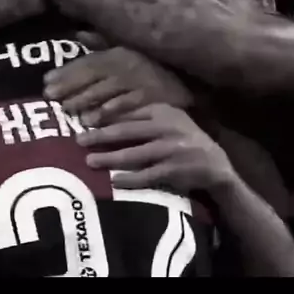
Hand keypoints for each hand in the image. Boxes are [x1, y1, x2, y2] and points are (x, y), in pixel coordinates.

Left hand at [44, 46, 193, 124]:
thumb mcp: (130, 52)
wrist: (190, 83)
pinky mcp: (153, 99)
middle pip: (94, 76)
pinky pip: (129, 104)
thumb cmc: (155, 69)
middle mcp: (129, 65)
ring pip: (108, 91)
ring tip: (71, 113)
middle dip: (71, 88)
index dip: (66, 72)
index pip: (88, 62)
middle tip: (51, 99)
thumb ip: (104, 45)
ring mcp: (141, 82)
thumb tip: (79, 34)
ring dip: (87, 101)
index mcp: (121, 53)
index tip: (46, 83)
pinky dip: (113, 111)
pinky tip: (98, 118)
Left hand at [76, 103, 236, 194]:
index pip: (128, 112)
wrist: (214, 164)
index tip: (83, 121)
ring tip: (89, 162)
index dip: (104, 117)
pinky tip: (114, 182)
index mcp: (163, 111)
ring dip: (108, 158)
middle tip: (79, 140)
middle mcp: (166, 127)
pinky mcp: (173, 170)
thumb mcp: (168, 120)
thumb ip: (143, 116)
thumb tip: (104, 115)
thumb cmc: (184, 139)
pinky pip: (145, 175)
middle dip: (100, 136)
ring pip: (132, 154)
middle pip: (125, 131)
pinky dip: (129, 180)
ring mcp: (170, 149)